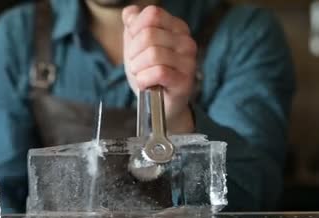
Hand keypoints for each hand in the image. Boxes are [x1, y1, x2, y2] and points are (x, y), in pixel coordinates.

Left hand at [123, 5, 196, 132]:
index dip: (135, 29)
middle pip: (148, 35)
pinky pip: (158, 72)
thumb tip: (130, 13)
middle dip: (133, 53)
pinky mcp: (184, 81)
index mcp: (176, 27)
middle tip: (137, 65)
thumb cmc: (149, 73)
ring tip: (142, 75)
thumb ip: (133, 25)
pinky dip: (144, 80)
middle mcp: (186, 41)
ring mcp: (188, 61)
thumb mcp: (136, 46)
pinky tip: (146, 84)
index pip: (152, 14)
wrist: (158, 104)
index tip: (134, 45)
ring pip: (153, 54)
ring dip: (138, 69)